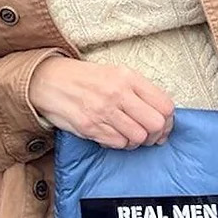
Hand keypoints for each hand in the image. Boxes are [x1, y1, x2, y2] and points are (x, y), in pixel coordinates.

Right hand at [28, 58, 174, 149]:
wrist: (48, 80)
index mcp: (127, 77)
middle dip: (156, 135)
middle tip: (149, 136)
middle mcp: (117, 93)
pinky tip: (112, 135)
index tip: (163, 126)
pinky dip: (118, 143)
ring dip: (136, 141)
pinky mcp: (89, 126)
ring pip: (138, 137)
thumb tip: (162, 117)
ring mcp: (102, 110)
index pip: (165, 105)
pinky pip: (117, 144)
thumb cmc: (84, 78)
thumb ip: (138, 91)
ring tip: (127, 135)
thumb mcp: (115, 73)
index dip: (169, 121)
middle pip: (156, 124)